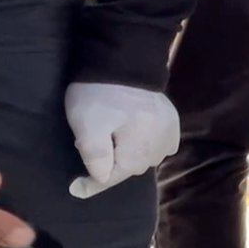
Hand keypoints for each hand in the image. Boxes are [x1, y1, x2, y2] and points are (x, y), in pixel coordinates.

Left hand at [64, 83, 180, 197]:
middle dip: (112, 165)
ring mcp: (170, 134)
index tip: (75, 187)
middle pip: (130, 169)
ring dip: (130, 155)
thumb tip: (101, 178)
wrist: (125, 60)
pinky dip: (148, 145)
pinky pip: (162, 144)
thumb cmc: (101, 95)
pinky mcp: (173, 121)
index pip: (112, 178)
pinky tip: (138, 135)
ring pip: (146, 157)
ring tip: (115, 142)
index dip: (92, 183)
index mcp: (138, 152)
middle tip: (93, 148)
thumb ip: (95, 155)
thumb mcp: (87, 125)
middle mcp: (160, 149)